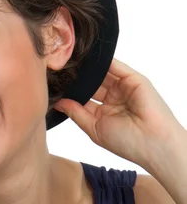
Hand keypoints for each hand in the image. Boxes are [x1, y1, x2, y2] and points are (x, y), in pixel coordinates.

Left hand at [52, 58, 182, 168]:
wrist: (152, 143)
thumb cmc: (126, 142)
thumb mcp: (94, 128)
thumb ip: (76, 113)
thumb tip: (58, 102)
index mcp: (103, 110)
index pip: (82, 95)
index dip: (69, 90)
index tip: (51, 84)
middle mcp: (112, 96)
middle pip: (90, 82)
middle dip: (75, 77)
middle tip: (56, 68)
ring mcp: (123, 86)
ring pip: (100, 72)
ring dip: (86, 68)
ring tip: (67, 61)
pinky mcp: (133, 78)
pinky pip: (114, 66)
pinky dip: (101, 62)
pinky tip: (86, 59)